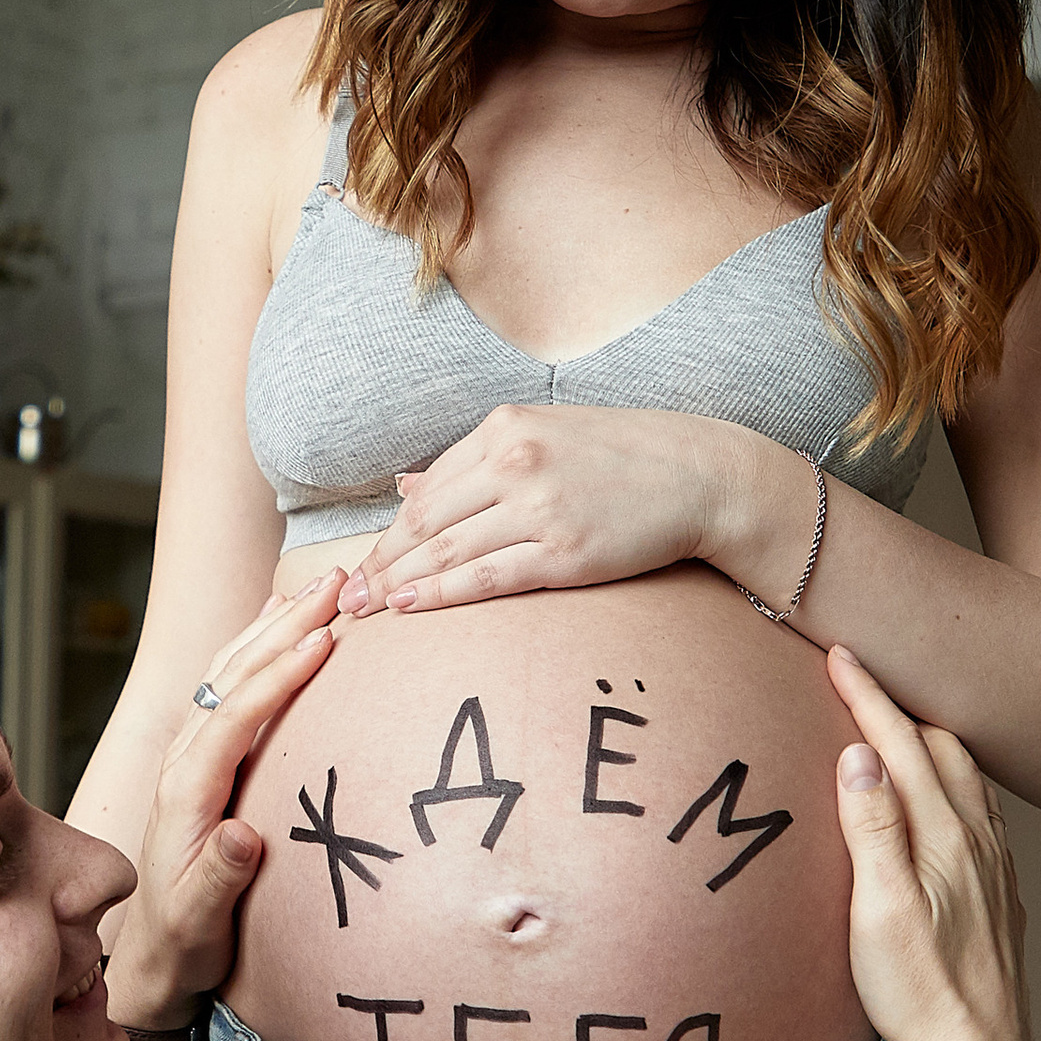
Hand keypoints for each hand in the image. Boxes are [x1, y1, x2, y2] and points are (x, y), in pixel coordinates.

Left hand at [108, 573, 341, 1027]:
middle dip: (285, 625)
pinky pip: (233, 684)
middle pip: (234, 675)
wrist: (157, 951)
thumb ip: (220, 877)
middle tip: (337, 584)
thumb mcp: (202, 919)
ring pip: (233, 669)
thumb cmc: (186, 937)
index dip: (278, 676)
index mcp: (186, 790)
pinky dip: (261, 644)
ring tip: (325, 585)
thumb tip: (242, 837)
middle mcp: (184, 759)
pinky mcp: (206, 756)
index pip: (234, 717)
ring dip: (277, 624)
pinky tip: (284, 618)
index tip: (323, 640)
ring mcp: (192, 752)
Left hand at [341, 406, 739, 616]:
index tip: (358, 565)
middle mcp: (515, 463)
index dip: (387, 533)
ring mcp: (540, 508)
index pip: (427, 489)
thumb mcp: (541, 435)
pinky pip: (487, 578)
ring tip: (364, 611)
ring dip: (398, 585)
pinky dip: (441, 595)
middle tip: (342, 598)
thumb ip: (471, 460)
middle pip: (425, 522)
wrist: (699, 475)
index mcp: (504, 429)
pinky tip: (410, 608)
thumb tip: (405, 486)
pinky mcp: (566, 552)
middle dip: (379, 564)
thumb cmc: (620, 457)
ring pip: (447, 552)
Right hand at [828, 643, 1039, 1040]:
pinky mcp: (1000, 898)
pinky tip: (949, 800)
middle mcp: (978, 841)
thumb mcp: (880, 911)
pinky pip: (983, 813)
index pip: (899, 744)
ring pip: (968, 778)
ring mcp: (996, 869)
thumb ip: (872, 827)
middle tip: (861, 674)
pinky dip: (956, 783)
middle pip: (942, 746)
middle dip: (900, 703)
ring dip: (931, 740)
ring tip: (901, 722)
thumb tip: (858, 752)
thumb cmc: (920, 993)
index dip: (867, 695)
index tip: (838, 652)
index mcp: (944, 835)